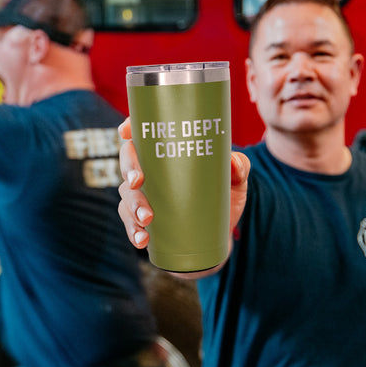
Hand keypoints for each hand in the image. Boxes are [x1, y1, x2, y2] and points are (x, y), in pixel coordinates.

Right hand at [117, 117, 249, 249]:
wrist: (221, 231)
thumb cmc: (224, 195)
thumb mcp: (236, 180)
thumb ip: (239, 167)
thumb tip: (232, 163)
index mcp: (167, 152)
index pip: (143, 134)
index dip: (129, 128)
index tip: (126, 133)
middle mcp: (151, 171)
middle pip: (128, 162)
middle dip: (129, 170)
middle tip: (139, 182)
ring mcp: (145, 196)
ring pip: (127, 195)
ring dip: (133, 206)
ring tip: (147, 218)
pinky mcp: (144, 220)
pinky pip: (131, 223)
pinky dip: (133, 231)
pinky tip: (142, 239)